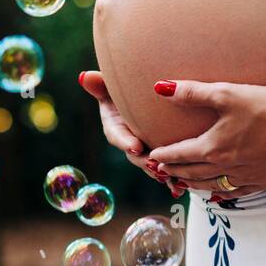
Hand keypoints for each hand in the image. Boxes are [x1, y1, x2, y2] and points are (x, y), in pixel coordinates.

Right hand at [78, 71, 180, 194]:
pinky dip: (172, 179)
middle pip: (134, 154)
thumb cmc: (127, 86)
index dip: (125, 141)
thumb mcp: (113, 85)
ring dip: (159, 174)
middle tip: (154, 165)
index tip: (135, 146)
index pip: (117, 135)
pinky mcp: (159, 154)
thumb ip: (101, 84)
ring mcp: (144, 150)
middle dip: (144, 161)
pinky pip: (164, 168)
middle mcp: (128, 141)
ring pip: (150, 165)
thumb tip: (84, 76)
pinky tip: (181, 188)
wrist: (149, 95)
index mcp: (115, 126)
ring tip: (169, 180)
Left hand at [146, 80, 265, 198]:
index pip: (180, 154)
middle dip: (174, 171)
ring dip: (193, 184)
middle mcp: (226, 167)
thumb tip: (160, 88)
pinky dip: (222, 194)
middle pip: (192, 172)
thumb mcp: (227, 94)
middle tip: (160, 171)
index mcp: (213, 148)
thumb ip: (193, 92)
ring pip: (212, 185)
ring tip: (182, 183)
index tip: (151, 156)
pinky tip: (219, 194)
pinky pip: (237, 192)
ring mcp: (246, 176)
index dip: (164, 155)